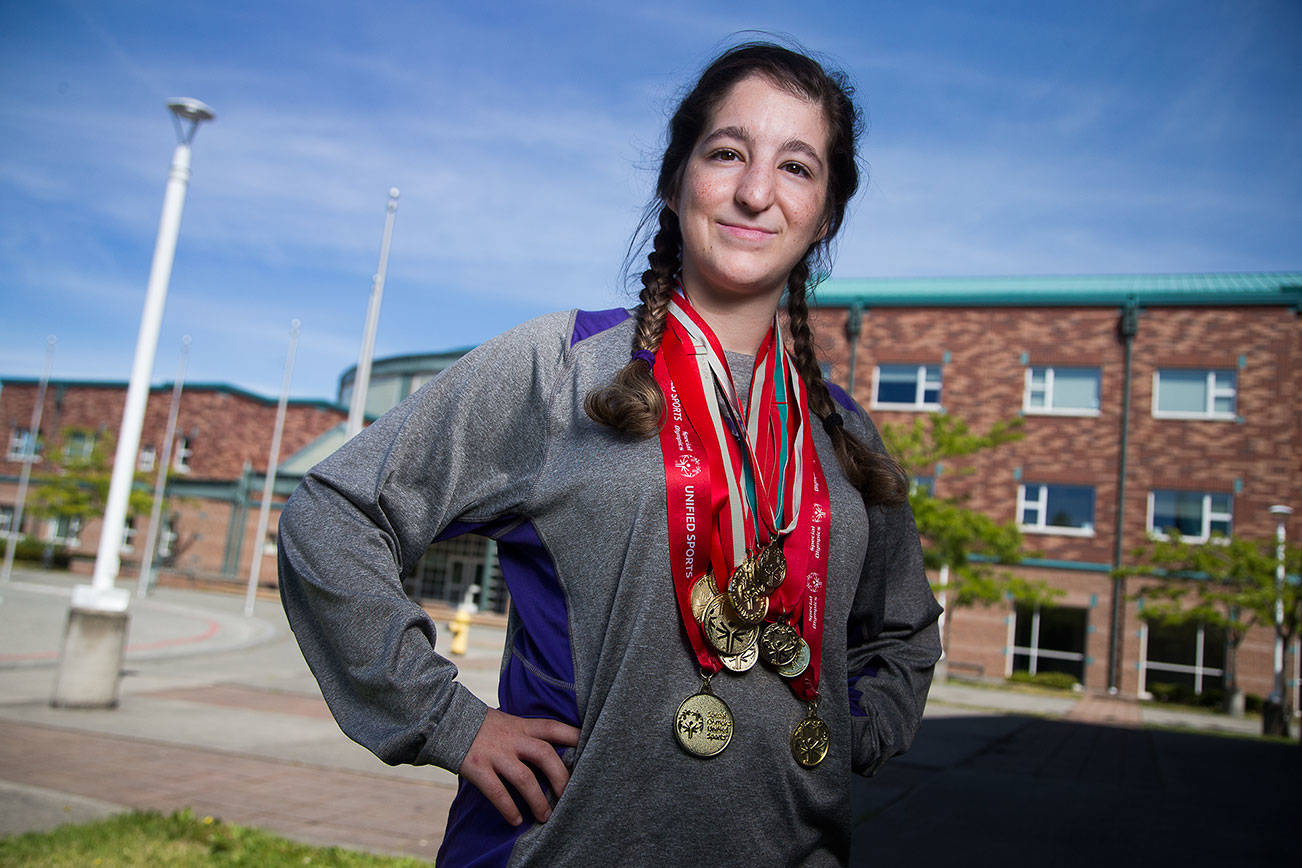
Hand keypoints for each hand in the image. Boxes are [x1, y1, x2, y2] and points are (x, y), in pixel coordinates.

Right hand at [459, 708, 580, 825]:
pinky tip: (516, 820)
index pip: (554, 728)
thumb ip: (528, 735)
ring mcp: (495, 754)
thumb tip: (553, 754)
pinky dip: (508, 808)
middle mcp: (512, 739)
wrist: (446, 720)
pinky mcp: (477, 768)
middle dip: (561, 778)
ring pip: (524, 778)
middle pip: (545, 755)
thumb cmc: (484, 727)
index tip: (592, 749)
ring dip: (538, 800)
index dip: (575, 737)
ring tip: (546, 817)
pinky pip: (497, 792)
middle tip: (570, 796)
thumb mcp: (509, 723)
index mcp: (522, 726)